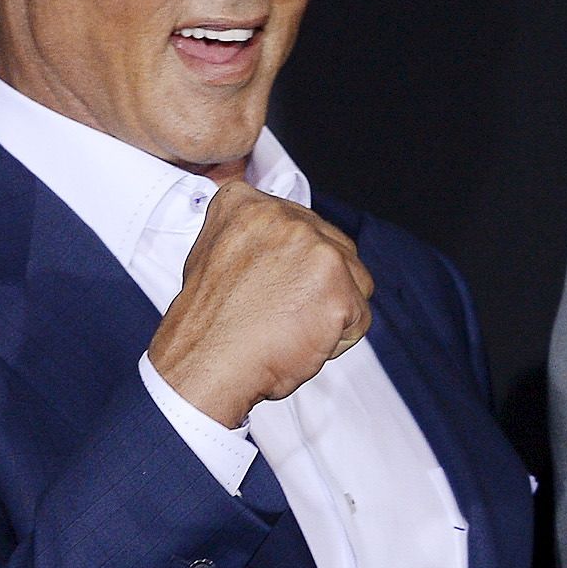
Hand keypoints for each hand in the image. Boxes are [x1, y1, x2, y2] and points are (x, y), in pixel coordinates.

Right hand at [145, 182, 373, 427]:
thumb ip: (249, 238)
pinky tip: (302, 343)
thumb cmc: (209, 325)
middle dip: (320, 287)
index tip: (277, 286)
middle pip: (335, 248)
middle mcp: (285, 217)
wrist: (206, 363)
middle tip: (282, 314)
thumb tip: (272, 242)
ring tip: (290, 329)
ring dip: (331, 310)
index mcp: (248, 204)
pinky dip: (338, 340)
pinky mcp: (338, 286)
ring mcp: (315, 249)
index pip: (302, 225)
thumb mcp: (213, 255)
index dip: (297, 264)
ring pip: (355, 280)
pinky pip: (359, 317)